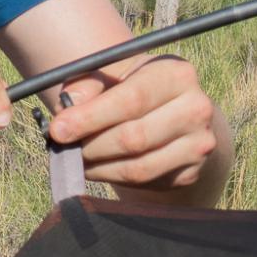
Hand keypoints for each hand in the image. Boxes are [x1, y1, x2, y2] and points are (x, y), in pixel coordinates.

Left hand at [46, 56, 228, 199]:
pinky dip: (113, 177)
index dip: (91, 117)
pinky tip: (98, 166)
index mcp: (177, 74)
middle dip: (90, 146)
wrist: (175, 112)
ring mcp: (199, 144)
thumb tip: (66, 108)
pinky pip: (144, 183)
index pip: (131, 100)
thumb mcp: (113, 74)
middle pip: (134, 138)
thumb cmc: (134, 87)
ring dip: (98, 166)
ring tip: (75, 158)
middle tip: (61, 146)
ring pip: (138, 167)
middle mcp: (197, 108)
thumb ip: (86, 84)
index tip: (58, 129)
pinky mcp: (191, 173)